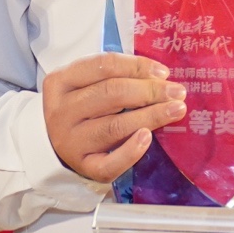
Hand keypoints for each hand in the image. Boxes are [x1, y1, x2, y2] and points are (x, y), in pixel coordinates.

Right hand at [43, 51, 185, 183]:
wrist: (56, 145)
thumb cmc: (81, 108)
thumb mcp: (86, 84)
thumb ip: (114, 76)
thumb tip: (160, 77)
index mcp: (60, 82)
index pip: (103, 66)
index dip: (137, 66)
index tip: (164, 73)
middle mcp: (61, 111)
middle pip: (110, 94)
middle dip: (149, 91)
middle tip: (177, 92)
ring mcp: (70, 142)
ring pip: (114, 126)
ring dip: (150, 116)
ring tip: (176, 110)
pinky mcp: (83, 167)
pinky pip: (109, 163)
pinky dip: (130, 152)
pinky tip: (147, 138)